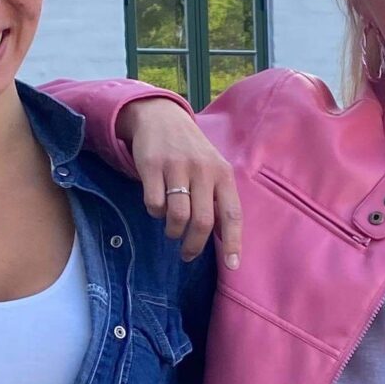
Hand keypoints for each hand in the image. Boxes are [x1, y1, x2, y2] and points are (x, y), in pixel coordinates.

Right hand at [120, 96, 242, 267]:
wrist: (161, 117)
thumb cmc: (192, 152)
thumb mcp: (213, 169)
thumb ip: (219, 199)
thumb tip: (223, 238)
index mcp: (223, 174)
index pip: (232, 214)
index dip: (232, 242)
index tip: (231, 266)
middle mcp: (203, 170)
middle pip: (202, 221)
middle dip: (194, 245)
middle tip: (187, 255)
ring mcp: (176, 167)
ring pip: (177, 216)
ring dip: (173, 231)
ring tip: (172, 230)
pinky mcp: (151, 166)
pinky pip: (154, 204)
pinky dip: (155, 213)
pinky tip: (158, 206)